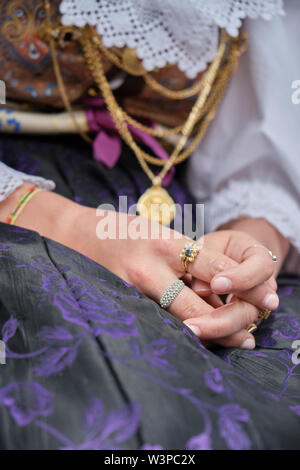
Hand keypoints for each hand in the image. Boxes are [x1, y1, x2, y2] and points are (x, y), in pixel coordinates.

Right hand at [0, 186, 277, 348]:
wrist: (71, 236)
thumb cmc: (119, 232)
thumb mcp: (157, 233)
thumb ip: (185, 258)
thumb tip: (220, 287)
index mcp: (165, 241)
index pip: (216, 266)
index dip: (243, 285)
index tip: (263, 299)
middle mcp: (148, 267)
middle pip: (196, 306)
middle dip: (226, 323)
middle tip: (247, 336)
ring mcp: (128, 290)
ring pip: (174, 322)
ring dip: (204, 335)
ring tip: (228, 344)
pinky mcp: (115, 305)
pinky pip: (151, 325)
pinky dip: (174, 334)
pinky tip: (188, 341)